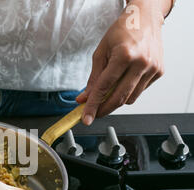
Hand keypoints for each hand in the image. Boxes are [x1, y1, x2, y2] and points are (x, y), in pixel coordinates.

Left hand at [77, 0, 165, 124]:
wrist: (145, 18)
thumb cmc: (121, 31)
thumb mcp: (101, 52)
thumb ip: (93, 79)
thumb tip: (84, 99)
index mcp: (124, 55)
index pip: (104, 88)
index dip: (93, 106)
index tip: (86, 118)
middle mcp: (141, 63)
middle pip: (119, 98)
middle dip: (103, 109)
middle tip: (92, 114)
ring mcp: (153, 68)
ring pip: (130, 98)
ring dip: (116, 100)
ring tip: (108, 90)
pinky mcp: (159, 72)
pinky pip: (139, 91)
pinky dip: (128, 91)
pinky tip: (124, 80)